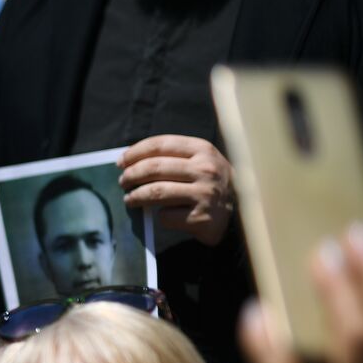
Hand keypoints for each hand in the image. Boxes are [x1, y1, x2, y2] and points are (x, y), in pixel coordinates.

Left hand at [119, 135, 234, 246]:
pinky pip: (166, 216)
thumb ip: (174, 157)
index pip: (161, 144)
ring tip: (129, 199)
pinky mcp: (200, 217)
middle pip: (154, 168)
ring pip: (156, 192)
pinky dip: (157, 216)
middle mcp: (206, 169)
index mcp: (203, 149)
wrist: (241, 213)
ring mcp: (204, 193)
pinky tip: (158, 215)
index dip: (135, 152)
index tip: (121, 162)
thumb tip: (131, 161)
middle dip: (131, 175)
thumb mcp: (201, 162)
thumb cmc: (211, 184)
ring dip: (135, 197)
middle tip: (122, 182)